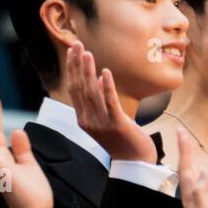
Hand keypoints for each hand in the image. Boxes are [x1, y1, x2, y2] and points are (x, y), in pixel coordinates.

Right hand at [66, 43, 156, 162]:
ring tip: (87, 54)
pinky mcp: (117, 124)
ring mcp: (101, 123)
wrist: (135, 162)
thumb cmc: (123, 140)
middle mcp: (88, 120)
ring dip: (88, 71)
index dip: (73, 69)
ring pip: (91, 93)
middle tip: (76, 45)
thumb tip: (98, 80)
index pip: (74, 89)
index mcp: (83, 119)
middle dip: (77, 65)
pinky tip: (105, 72)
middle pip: (79, 88)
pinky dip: (106, 86)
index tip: (73, 51)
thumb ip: (100, 101)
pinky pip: (110, 102)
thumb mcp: (106, 120)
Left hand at [176, 129, 207, 207]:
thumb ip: (203, 195)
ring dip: (190, 159)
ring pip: (192, 175)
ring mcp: (199, 201)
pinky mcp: (207, 206)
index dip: (185, 150)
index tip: (182, 131)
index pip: (186, 167)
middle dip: (185, 150)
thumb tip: (203, 174)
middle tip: (183, 132)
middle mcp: (191, 196)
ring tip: (189, 147)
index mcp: (191, 195)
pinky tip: (203, 172)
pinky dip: (200, 173)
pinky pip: (201, 184)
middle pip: (187, 168)